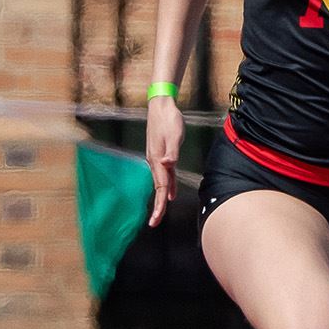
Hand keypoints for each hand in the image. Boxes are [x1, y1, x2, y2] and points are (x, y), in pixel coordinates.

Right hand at [146, 96, 183, 226]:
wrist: (161, 106)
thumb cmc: (169, 119)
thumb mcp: (174, 134)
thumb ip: (172, 151)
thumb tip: (168, 164)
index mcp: (157, 160)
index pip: (159, 187)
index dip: (158, 205)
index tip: (155, 219)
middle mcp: (154, 162)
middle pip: (157, 188)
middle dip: (157, 207)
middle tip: (154, 223)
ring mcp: (156, 158)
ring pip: (160, 183)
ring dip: (160, 198)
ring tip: (160, 213)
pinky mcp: (160, 154)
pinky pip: (164, 175)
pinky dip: (167, 185)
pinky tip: (171, 193)